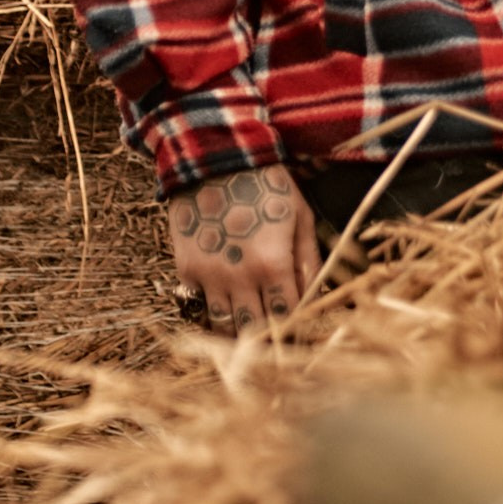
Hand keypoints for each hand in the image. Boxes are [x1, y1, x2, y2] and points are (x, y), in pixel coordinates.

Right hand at [168, 164, 320, 331]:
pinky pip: (199, 302)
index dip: (295, 333)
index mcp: (273, 265)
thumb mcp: (299, 216)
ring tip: (248, 331)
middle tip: (274, 345)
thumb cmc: (266, 183)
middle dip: (267, 341)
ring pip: (223, 324)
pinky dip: (211, 305)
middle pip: (255, 330)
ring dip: (237, 331)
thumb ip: (308, 261)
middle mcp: (239, 277)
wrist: (214, 158)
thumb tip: (315, 298)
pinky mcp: (186, 268)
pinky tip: (223, 297)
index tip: (298, 338)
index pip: (287, 319)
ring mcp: (209, 275)